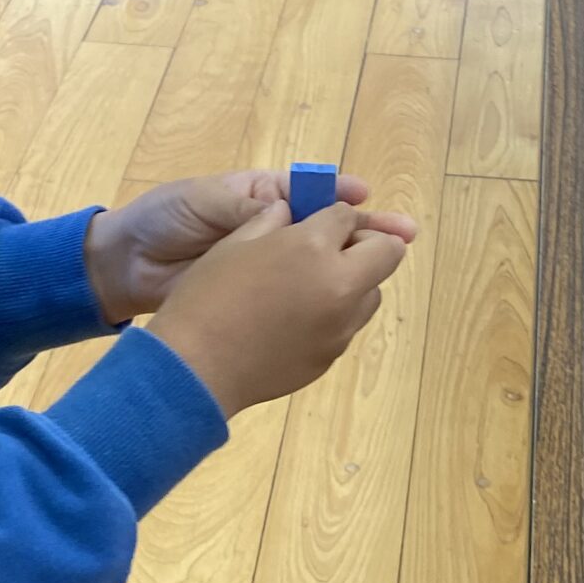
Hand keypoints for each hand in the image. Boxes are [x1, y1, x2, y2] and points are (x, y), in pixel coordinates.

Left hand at [85, 170, 416, 322]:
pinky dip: (324, 301)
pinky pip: (299, 299)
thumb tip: (289, 213)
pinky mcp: (259, 300)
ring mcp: (269, 268)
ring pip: (320, 267)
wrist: (122, 267)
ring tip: (383, 273)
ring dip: (352, 270)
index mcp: (261, 197)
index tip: (367, 194)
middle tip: (403, 237)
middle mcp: (273, 230)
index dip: (342, 193)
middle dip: (366, 232)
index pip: (313, 192)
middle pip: (329, 230)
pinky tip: (348, 305)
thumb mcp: (203, 201)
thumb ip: (247, 208)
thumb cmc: (161, 219)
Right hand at [149, 201, 410, 415]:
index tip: (319, 222)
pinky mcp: (331, 357)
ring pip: (373, 293)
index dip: (333, 216)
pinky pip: (347, 326)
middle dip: (366, 244)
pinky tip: (296, 320)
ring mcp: (340, 327)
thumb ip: (271, 222)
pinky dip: (334, 315)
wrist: (196, 370)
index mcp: (312, 248)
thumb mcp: (234, 245)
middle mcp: (339, 285)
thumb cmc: (206, 298)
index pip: (346, 216)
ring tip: (313, 287)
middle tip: (333, 250)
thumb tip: (289, 212)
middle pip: (387, 253)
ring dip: (355, 281)